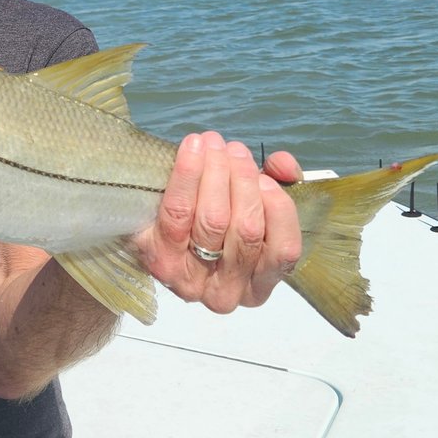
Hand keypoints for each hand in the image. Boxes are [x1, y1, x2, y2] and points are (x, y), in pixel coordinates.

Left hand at [131, 132, 302, 312]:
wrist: (154, 235)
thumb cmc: (215, 221)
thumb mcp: (253, 208)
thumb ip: (277, 184)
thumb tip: (283, 165)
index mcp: (261, 285)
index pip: (283, 250)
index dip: (277, 206)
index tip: (266, 174)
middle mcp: (228, 293)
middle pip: (246, 230)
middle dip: (244, 180)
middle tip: (234, 148)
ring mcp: (190, 284)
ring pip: (214, 220)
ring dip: (217, 173)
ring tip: (213, 143)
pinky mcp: (158, 262)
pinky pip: (176, 215)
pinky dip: (187, 176)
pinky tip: (193, 150)